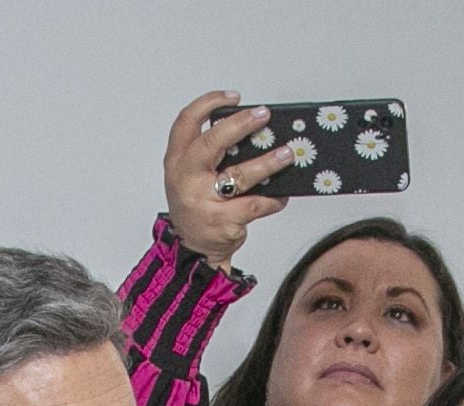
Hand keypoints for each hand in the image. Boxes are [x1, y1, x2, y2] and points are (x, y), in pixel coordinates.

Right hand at [163, 90, 294, 265]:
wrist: (194, 250)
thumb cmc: (198, 206)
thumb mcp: (191, 176)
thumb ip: (210, 155)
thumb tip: (252, 133)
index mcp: (176, 160)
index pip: (187, 121)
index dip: (209, 103)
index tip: (234, 97)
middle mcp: (186, 178)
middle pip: (213, 142)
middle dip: (241, 124)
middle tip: (263, 116)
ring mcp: (203, 200)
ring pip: (240, 175)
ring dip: (268, 162)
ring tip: (287, 154)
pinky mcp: (223, 221)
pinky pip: (255, 204)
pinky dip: (273, 199)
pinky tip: (282, 194)